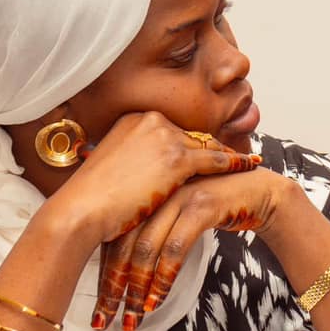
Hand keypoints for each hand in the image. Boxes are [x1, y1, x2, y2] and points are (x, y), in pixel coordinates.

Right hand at [44, 112, 263, 251]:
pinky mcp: (177, 158)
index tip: (210, 150)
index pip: (174, 132)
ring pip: (207, 146)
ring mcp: (165, 137)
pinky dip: (236, 163)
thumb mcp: (114, 169)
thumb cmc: (91, 199)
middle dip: (214, 148)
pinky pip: (217, 159)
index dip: (193, 145)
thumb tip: (149, 172)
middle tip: (237, 156)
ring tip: (248, 161)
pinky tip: (250, 165)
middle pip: (193, 136)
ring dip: (228, 155)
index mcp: (132, 120)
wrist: (80, 210)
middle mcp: (150, 120)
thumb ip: (135, 161)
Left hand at [97, 164, 296, 330]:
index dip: (102, 275)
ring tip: (133, 317)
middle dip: (113, 288)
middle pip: (122, 244)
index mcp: (144, 193)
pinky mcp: (202, 205)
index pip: (112, 237)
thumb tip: (123, 266)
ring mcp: (178, 196)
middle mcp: (156, 191)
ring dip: (137, 289)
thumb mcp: (177, 212)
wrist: (260, 190)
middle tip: (106, 319)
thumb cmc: (218, 205)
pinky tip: (157, 300)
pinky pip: (175, 247)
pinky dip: (163, 278)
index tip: (99, 307)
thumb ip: (152, 227)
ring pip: (145, 248)